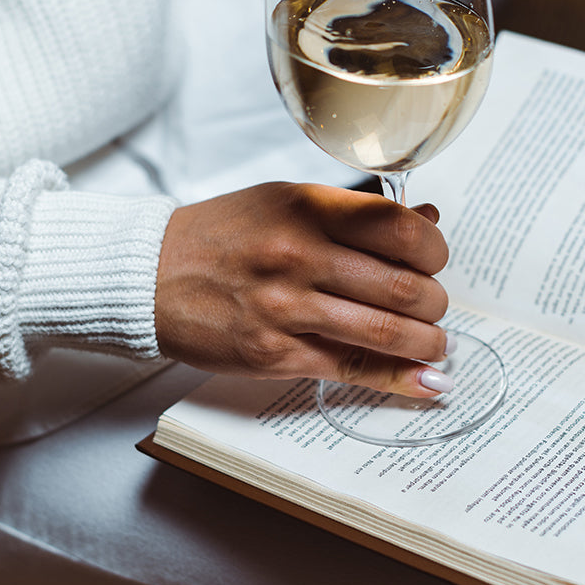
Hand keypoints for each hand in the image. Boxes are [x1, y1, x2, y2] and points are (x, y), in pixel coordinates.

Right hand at [154, 182, 451, 396]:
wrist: (149, 275)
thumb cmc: (222, 235)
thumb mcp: (287, 202)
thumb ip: (355, 213)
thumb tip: (427, 220)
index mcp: (307, 207)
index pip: (401, 228)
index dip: (434, 250)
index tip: (434, 260)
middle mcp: (298, 255)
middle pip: (402, 286)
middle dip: (434, 303)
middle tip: (432, 306)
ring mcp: (284, 309)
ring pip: (387, 332)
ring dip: (426, 343)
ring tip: (432, 343)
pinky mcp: (273, 354)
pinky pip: (352, 370)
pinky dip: (399, 380)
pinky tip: (425, 382)